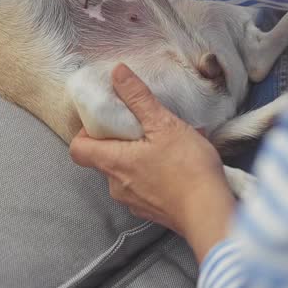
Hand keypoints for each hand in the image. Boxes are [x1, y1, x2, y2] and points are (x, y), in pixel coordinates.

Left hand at [70, 65, 235, 261]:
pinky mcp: (150, 210)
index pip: (77, 148)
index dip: (85, 131)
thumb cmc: (187, 169)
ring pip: (125, 171)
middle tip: (140, 125)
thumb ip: (138, 97)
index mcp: (113, 162)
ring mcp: (133, 201)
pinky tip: (177, 163)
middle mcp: (116, 185)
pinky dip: (154, 172)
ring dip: (139, 155)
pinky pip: (144, 185)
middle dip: (118, 139)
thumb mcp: (163, 124)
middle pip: (103, 157)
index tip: (103, 119)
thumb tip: (117, 73)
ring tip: (166, 142)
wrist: (210, 214)